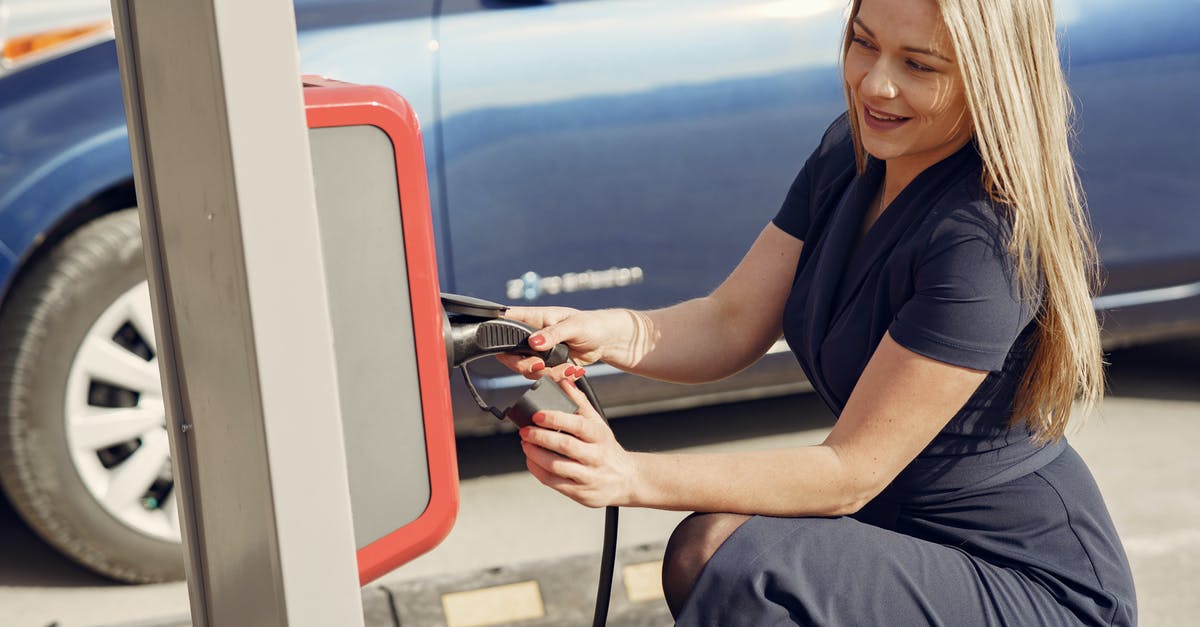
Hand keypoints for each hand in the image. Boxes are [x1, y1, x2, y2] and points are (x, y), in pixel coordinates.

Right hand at [499, 306, 649, 377]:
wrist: (606, 340)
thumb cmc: (592, 324)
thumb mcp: (574, 326)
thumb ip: (553, 334)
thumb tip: (534, 342)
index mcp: (535, 318)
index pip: (507, 320)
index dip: (501, 331)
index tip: (511, 346)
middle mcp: (532, 335)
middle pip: (511, 354)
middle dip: (525, 365)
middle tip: (542, 366)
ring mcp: (539, 352)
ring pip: (527, 370)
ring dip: (547, 374)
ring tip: (568, 368)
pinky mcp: (548, 365)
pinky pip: (543, 377)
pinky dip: (558, 378)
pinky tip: (572, 371)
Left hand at [518, 379, 636, 508]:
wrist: (625, 479)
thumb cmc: (606, 448)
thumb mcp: (598, 424)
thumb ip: (580, 403)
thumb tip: (564, 382)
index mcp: (600, 436)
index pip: (578, 425)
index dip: (556, 419)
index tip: (537, 415)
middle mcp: (596, 457)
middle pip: (565, 446)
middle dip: (540, 437)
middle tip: (525, 431)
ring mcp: (588, 477)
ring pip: (556, 466)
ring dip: (535, 455)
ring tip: (525, 444)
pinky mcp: (580, 493)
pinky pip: (553, 482)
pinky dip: (538, 470)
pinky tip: (531, 460)